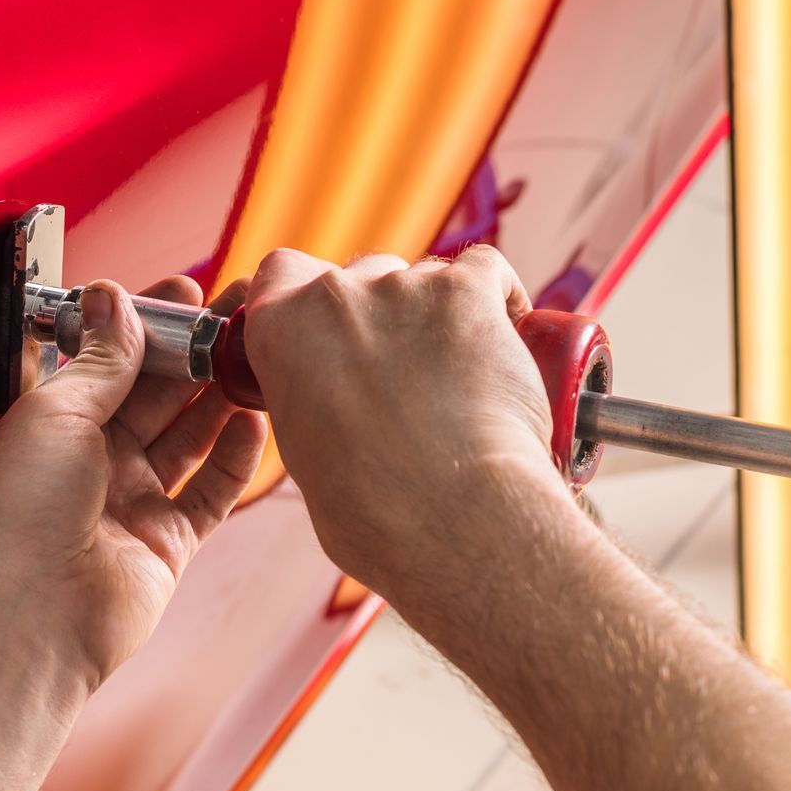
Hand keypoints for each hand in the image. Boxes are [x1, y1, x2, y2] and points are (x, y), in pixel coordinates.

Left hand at [0, 277, 268, 689]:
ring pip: (187, 439)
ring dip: (219, 398)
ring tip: (255, 357)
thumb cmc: (19, 514)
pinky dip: (234, 459)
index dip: (147, 325)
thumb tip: (114, 298)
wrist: (28, 616)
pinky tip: (253, 422)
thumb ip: (101, 359)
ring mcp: (130, 502)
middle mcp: (90, 462)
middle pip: (154, 396)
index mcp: (52, 425)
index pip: (108, 361)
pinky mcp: (166, 544)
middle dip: (194, 354)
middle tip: (237, 315)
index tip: (186, 292)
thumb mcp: (57, 411)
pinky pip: (209, 493)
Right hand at [239, 246, 565, 606]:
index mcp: (279, 331)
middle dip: (384, 314)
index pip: (280, 275)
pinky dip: (500, 299)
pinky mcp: (468, 293)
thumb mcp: (305, 454)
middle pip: (362, 276)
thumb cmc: (376, 512)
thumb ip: (310, 403)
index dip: (307, 295)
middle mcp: (334, 296)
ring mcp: (402, 288)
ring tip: (466, 380)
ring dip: (441, 315)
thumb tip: (336, 407)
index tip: (331, 329)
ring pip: (425, 278)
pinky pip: (486, 271)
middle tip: (409, 373)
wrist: (450, 518)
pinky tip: (510, 337)